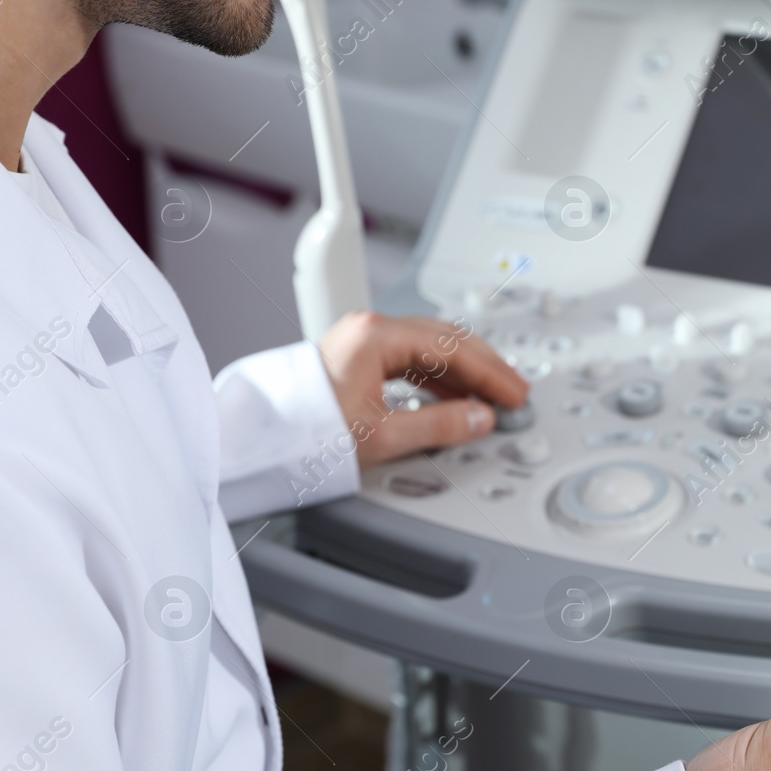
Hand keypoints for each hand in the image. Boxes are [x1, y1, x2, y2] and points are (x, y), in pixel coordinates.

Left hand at [317, 312, 527, 467]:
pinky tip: (454, 396)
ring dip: (465, 372)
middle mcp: (370, 330)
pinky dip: (440, 377)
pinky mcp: (356, 360)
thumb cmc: (302, 432)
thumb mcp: (381, 436)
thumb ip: (439, 426)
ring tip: (489, 396)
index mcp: (377, 336)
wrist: (255, 440)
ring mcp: (362, 342)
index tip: (515, 395)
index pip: (454, 348)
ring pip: (431, 348)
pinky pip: (412, 360)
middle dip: (485, 367)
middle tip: (512, 392)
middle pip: (446, 339)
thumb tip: (480, 418)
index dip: (492, 374)